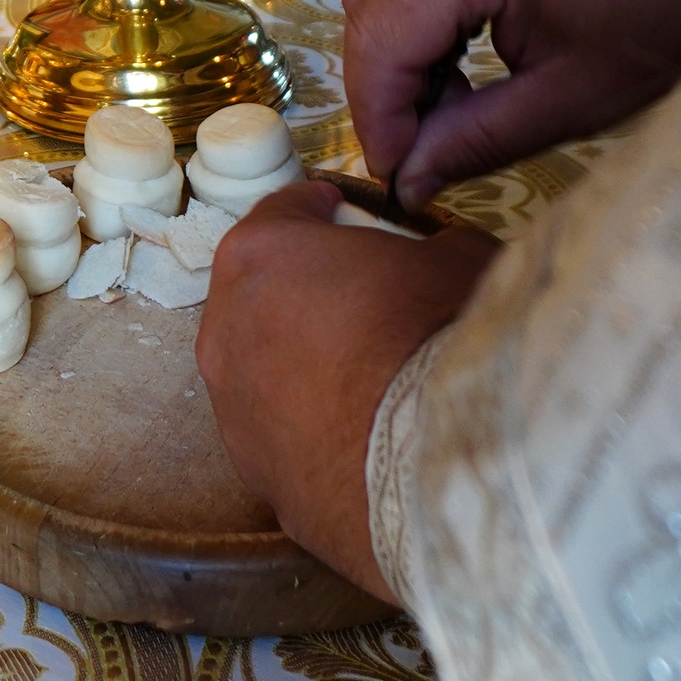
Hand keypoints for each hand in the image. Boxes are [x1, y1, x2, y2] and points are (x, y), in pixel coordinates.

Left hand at [196, 179, 499, 602]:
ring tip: (364, 381)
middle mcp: (225, 327)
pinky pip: (284, 438)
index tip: (339, 209)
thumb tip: (435, 257)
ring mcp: (231, 407)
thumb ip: (430, 248)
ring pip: (262, 372)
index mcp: (259, 255)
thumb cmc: (436, 334)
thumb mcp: (455, 259)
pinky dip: (314, 433)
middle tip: (359, 298)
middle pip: (260, 294)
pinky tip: (363, 442)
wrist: (436, 463)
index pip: (282, 212)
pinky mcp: (254, 472)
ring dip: (301, 366)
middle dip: (303, 291)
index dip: (317, 208)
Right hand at [344, 0, 680, 207]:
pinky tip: (453, 55)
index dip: (378, 117)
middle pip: (367, 9)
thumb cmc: (674, 8)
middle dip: (384, 88)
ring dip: (393, 51)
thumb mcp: (573, 95)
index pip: (381, 40)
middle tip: (421, 149)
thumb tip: (405, 181)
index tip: (396, 174)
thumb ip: (473, 140)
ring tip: (446, 103)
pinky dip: (410, 13)